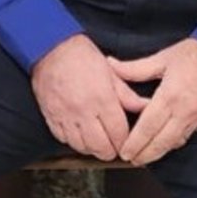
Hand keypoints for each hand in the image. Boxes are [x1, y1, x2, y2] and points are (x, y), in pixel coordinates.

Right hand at [31, 34, 148, 160]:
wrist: (50, 46)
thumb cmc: (81, 55)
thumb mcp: (110, 71)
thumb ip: (127, 95)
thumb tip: (145, 107)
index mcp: (102, 98)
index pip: (119, 134)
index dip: (126, 142)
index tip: (127, 142)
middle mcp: (84, 110)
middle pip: (101, 147)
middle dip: (111, 151)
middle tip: (113, 146)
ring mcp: (65, 115)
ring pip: (82, 147)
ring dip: (92, 148)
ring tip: (97, 141)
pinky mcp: (51, 116)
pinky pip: (63, 139)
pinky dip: (72, 141)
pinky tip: (79, 134)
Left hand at [107, 38, 196, 165]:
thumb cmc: (194, 54)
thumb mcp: (162, 58)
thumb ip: (135, 68)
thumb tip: (112, 66)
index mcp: (170, 95)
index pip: (149, 125)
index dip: (135, 141)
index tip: (124, 150)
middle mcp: (183, 111)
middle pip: (161, 141)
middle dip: (144, 154)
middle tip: (130, 160)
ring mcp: (194, 118)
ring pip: (174, 143)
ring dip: (158, 153)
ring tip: (143, 158)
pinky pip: (185, 137)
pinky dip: (172, 145)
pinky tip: (163, 146)